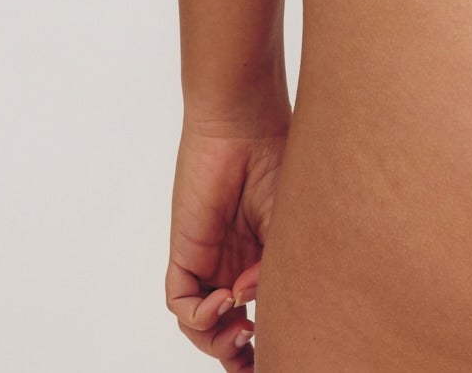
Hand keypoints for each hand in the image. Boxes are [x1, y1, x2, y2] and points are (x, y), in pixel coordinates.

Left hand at [165, 114, 287, 366]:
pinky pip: (182, 301)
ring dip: (218, 341)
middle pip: (229, 328)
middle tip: (255, 359)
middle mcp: (236, 264)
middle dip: (239, 354)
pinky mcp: (186, 252)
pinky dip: (199, 315)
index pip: (263, 310)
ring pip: (203, 323)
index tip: (284, 353)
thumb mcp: (289, 221)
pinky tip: (223, 303)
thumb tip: (256, 304)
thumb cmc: (277, 156)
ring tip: (241, 334)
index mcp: (266, 257)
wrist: (244, 122)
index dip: (270, 338)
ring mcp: (210, 260)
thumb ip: (275, 266)